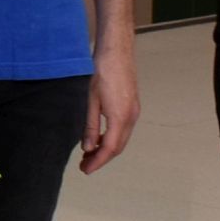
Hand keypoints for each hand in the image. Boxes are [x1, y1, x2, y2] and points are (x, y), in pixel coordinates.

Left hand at [80, 43, 139, 173]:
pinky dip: (112, 138)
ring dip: (107, 148)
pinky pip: (124, 129)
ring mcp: (134, 111)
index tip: (85, 170)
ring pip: (122, 138)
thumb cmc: (101, 71)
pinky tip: (100, 137)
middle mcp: (131, 117)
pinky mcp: (133, 105)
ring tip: (89, 154)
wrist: (117, 50)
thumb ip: (90, 126)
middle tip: (85, 165)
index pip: (110, 148)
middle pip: (119, 146)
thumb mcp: (90, 100)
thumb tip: (88, 148)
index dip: (97, 162)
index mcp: (120, 117)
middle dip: (102, 158)